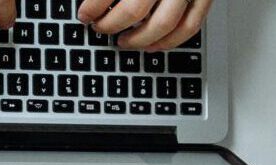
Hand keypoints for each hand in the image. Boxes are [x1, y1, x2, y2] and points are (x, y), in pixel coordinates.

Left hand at [77, 0, 211, 49]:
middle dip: (111, 25)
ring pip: (163, 24)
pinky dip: (170, 40)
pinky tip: (153, 45)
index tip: (84, 15)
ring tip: (123, 40)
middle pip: (134, 10)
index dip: (93, 7)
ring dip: (139, 39)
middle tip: (100, 28)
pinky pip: (190, 25)